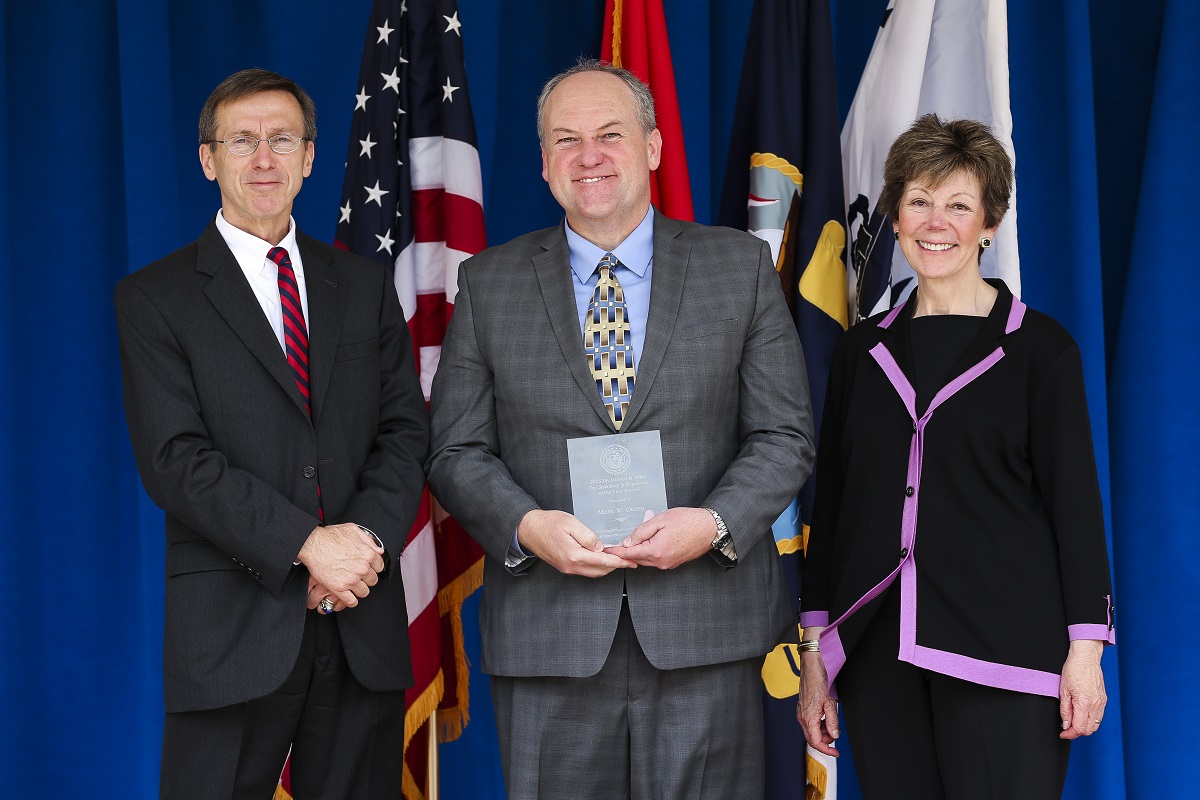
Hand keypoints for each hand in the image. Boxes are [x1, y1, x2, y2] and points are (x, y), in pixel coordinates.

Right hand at [297, 523, 385, 607]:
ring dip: (359, 590)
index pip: (379, 567)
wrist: (312, 544)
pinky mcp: (339, 588)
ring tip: (352, 586)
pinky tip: (348, 596)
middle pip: (373, 580)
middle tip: (358, 575)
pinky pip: (351, 601)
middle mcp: (362, 568)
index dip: (373, 567)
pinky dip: (351, 601)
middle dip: (366, 578)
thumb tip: (378, 550)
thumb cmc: (330, 536)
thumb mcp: (353, 530)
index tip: (368, 568)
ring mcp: (351, 579)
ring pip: (364, 592)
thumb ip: (368, 540)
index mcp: (368, 554)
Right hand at [517, 509, 636, 576]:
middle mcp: (571, 566)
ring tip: (618, 559)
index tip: (631, 561)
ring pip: (592, 572)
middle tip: (628, 560)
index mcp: (574, 555)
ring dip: (606, 567)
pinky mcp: (564, 566)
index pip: (603, 562)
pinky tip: (601, 558)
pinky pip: (584, 570)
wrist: (527, 529)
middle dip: (616, 566)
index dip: (619, 562)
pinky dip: (596, 566)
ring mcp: (567, 568)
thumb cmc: (548, 523)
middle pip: (600, 570)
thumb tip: (601, 547)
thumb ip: (588, 536)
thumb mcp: (571, 523)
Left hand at [605, 507, 713, 569]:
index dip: (616, 551)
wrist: (710, 528)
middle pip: (636, 559)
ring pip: (646, 559)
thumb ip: (642, 531)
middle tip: (619, 540)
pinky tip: (651, 539)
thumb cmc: (688, 521)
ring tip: (638, 536)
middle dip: (627, 550)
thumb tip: (628, 541)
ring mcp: (668, 564)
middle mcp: (661, 561)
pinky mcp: (673, 563)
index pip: (629, 554)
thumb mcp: (660, 520)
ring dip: (639, 550)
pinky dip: (650, 551)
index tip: (606, 550)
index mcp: (655, 551)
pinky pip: (656, 559)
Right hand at [796, 639, 839, 756]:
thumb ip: (833, 722)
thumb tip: (835, 735)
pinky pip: (811, 723)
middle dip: (826, 741)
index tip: (836, 753)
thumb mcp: (831, 703)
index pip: (816, 742)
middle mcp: (802, 717)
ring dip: (824, 732)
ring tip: (834, 724)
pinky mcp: (803, 708)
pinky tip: (827, 717)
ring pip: (812, 731)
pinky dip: (820, 724)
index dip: (827, 750)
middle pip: (813, 739)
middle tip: (837, 735)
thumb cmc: (818, 681)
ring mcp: (801, 713)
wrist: (811, 667)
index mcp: (808, 718)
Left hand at [1059, 639, 1106, 738]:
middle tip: (1066, 729)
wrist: (1086, 658)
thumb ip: (1065, 709)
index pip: (1079, 728)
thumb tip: (1066, 725)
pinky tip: (1081, 716)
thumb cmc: (1073, 670)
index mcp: (1084, 703)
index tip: (1063, 734)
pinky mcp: (1104, 699)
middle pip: (1088, 730)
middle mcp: (1095, 705)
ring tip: (1073, 722)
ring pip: (1095, 725)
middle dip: (1076, 733)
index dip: (1070, 734)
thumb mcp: (1063, 690)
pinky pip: (1099, 717)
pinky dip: (1090, 721)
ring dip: (1084, 727)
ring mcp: (1101, 702)